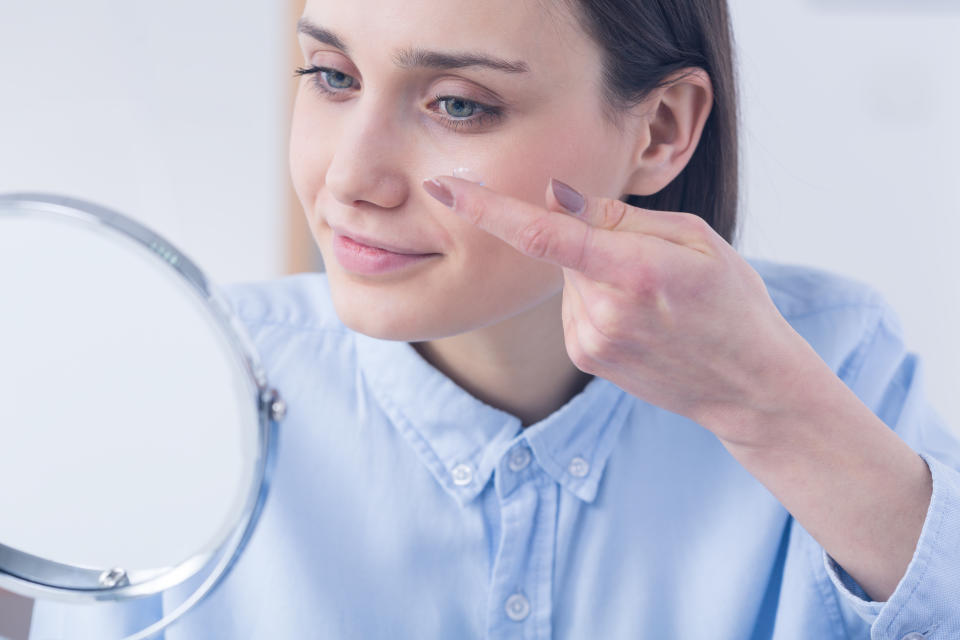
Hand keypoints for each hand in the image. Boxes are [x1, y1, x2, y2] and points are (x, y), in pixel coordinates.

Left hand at [423, 175, 827, 447]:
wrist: (747, 385)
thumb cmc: (731, 303)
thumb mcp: (695, 238)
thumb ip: (618, 217)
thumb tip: (554, 196)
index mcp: (633, 271)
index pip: (543, 234)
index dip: (488, 208)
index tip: (444, 187)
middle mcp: (602, 311)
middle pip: (562, 248)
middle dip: (589, 238)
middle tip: (648, 259)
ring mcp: (590, 341)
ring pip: (567, 277)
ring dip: (594, 271)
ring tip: (652, 296)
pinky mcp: (585, 357)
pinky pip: (573, 305)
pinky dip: (596, 297)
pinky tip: (639, 317)